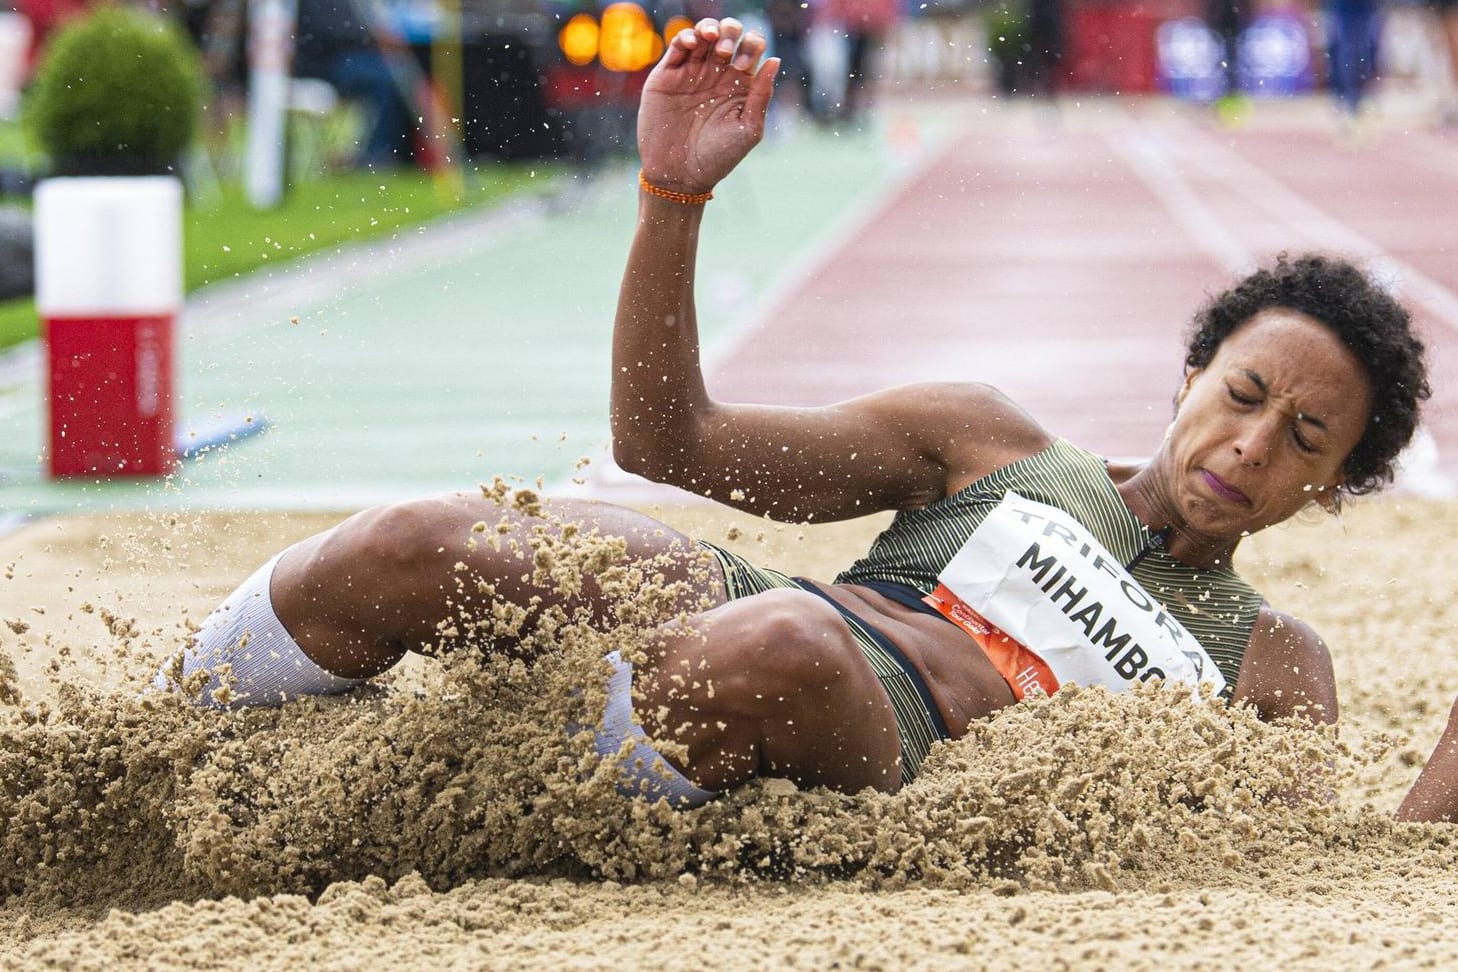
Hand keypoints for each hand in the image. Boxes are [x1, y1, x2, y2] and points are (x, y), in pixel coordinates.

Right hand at [637, 18, 778, 195]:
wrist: (680, 175)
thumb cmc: (718, 158)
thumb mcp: (748, 129)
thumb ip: (761, 95)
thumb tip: (776, 59)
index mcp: (739, 84)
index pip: (751, 48)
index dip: (751, 47)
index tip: (744, 67)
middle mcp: (716, 74)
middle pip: (727, 34)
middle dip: (730, 32)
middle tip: (725, 53)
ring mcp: (691, 73)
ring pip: (702, 34)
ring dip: (709, 28)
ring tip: (710, 39)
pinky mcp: (666, 77)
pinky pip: (676, 46)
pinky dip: (685, 36)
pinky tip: (692, 42)